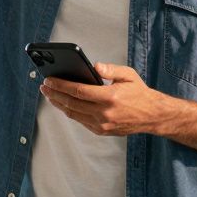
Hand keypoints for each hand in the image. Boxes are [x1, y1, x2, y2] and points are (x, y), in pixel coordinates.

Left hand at [40, 62, 173, 136]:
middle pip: (72, 103)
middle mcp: (104, 113)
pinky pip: (81, 120)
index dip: (61, 85)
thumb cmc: (139, 93)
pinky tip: (64, 104)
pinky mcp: (102, 130)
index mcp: (110, 97)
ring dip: (59, 104)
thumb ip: (110, 69)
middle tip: (44, 86)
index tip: (49, 80)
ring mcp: (102, 124)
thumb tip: (94, 66)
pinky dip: (70, 111)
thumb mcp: (128, 75)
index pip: (78, 91)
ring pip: (74, 114)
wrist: (152, 115)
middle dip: (55, 94)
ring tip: (50, 94)